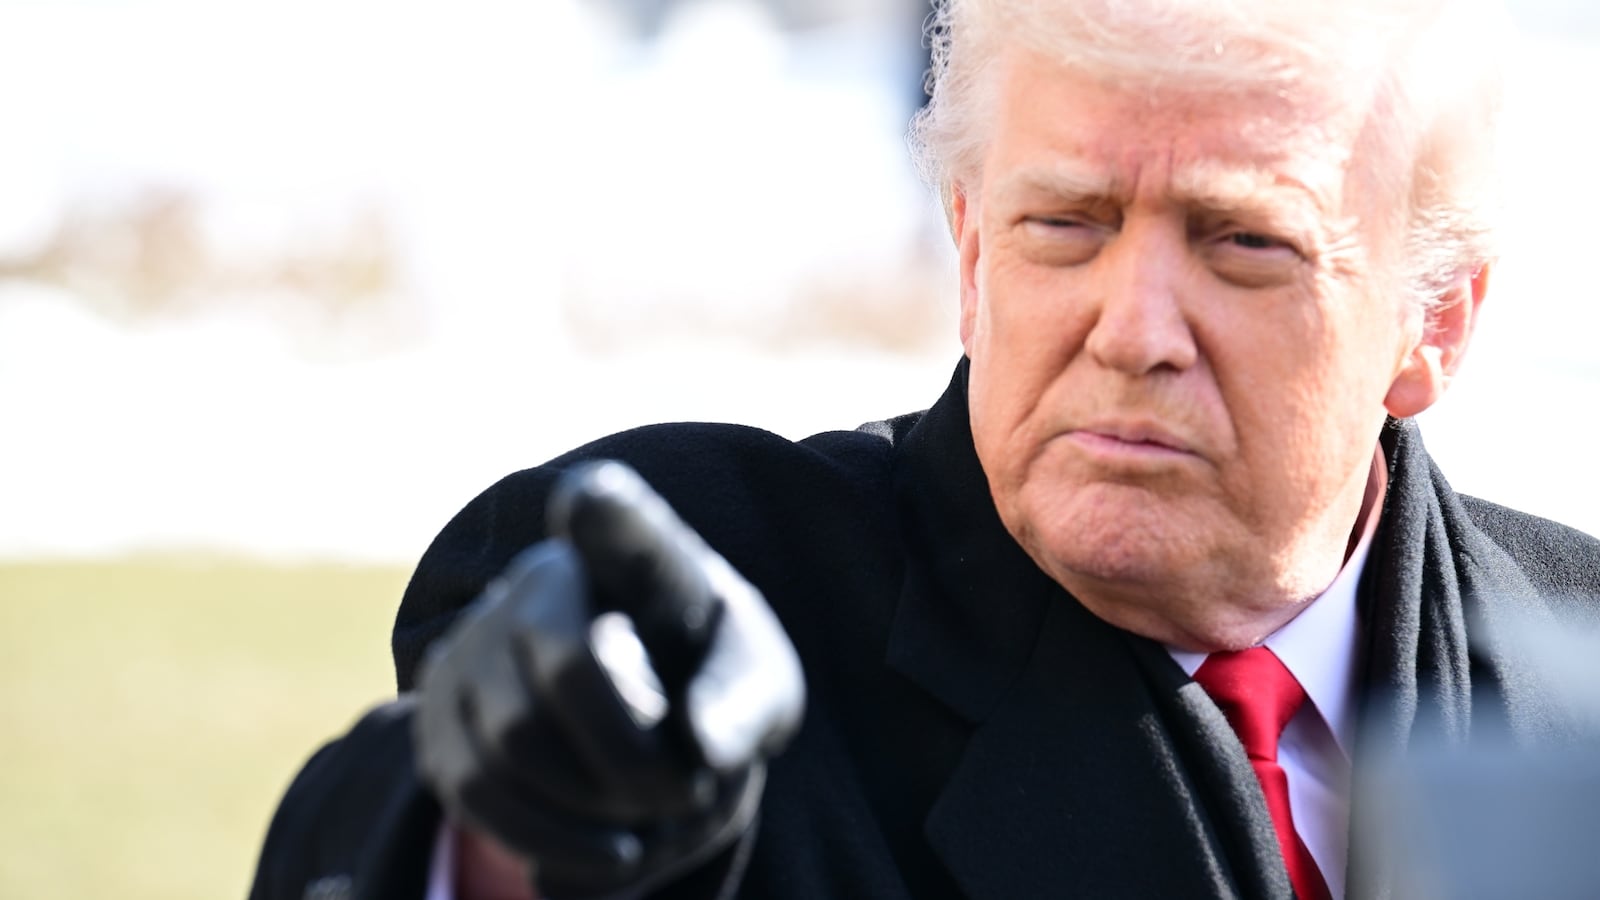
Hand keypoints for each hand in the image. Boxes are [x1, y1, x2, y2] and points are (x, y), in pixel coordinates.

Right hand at [413, 461, 804, 898]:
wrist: (645, 717)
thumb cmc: (709, 681)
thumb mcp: (759, 684)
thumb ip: (744, 704)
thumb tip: (700, 746)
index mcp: (635, 552)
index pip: (619, 523)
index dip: (604, 512)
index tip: (592, 497)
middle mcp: (542, 576)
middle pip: (566, 669)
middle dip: (631, 755)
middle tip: (689, 793)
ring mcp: (475, 639)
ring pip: (511, 740)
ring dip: (591, 807)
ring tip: (649, 824)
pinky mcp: (437, 715)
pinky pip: (475, 791)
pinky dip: (546, 839)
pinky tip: (605, 851)